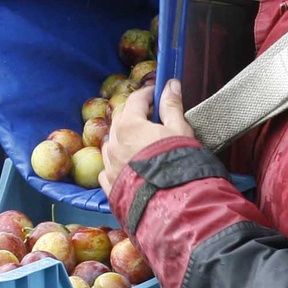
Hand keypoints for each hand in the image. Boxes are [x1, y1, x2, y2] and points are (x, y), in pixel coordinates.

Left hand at [100, 79, 189, 206]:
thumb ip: (172, 106)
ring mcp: (109, 166)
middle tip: (151, 115)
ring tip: (138, 141)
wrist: (172, 203)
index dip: (148, 94)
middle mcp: (114, 144)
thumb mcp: (179, 130)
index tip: (157, 92)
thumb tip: (171, 85)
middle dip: (134, 114)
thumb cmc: (178, 162)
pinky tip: (127, 164)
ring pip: (111, 144)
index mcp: (129, 126)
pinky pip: (107, 168)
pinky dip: (115, 162)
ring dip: (122, 138)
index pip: (136, 100)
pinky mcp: (110, 185)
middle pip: (120, 120)